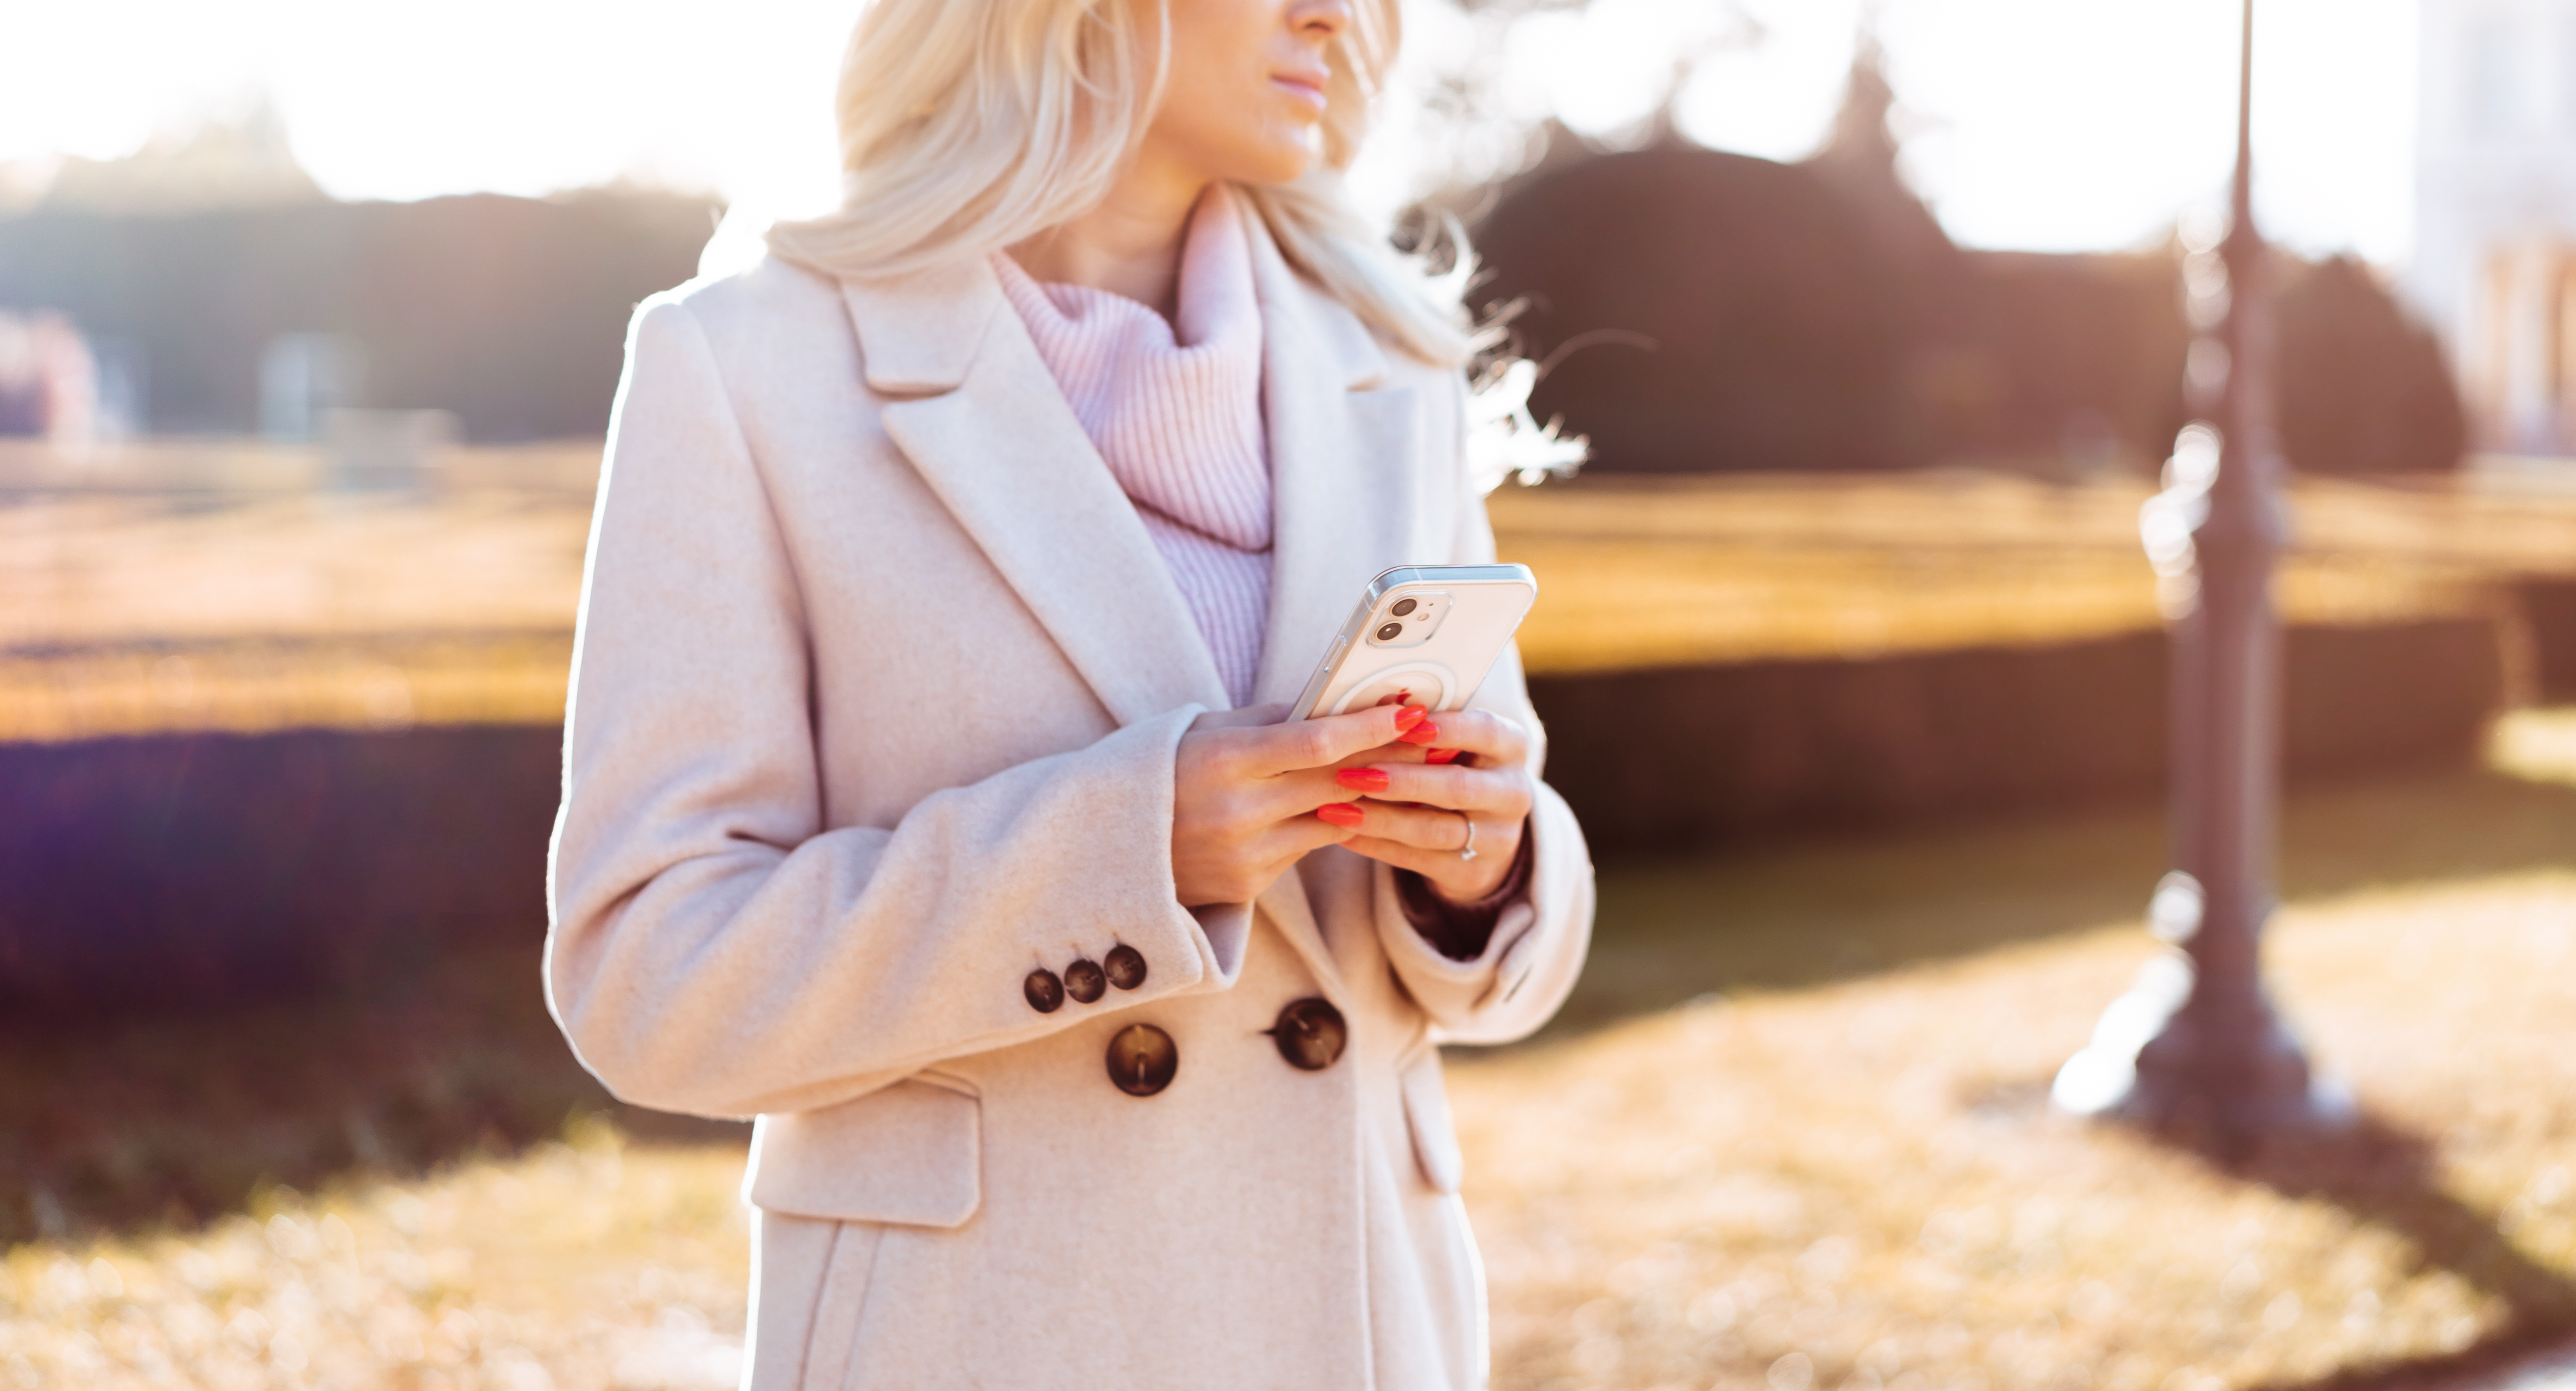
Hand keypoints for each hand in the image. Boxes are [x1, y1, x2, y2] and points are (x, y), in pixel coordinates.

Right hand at [1170, 700, 1433, 906]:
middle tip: (1437, 736)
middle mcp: (1238, 811)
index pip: (1316, 741)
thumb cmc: (1163, 772)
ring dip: (1375, 795)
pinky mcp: (1249, 885)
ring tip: (1411, 770)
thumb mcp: (1205, 732)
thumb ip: (1268, 720)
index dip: (1371, 725)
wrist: (1106, 851)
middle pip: (1338, 780)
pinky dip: (1332, 822)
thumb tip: (1334, 703)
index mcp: (1224, 760)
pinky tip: (1354, 803)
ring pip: (1334, 818)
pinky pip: (1309, 847)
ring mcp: (1245, 854)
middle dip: (1393, 757)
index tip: (1413, 707)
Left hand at [1317, 708, 1532, 901]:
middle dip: (1405, 780)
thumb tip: (1381, 702)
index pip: (1485, 731)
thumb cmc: (1456, 764)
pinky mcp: (1472, 872)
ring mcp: (1497, 838)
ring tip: (1337, 808)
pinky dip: (1378, 847)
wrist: (1485, 833)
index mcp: (1511, 747)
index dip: (1447, 728)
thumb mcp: (1455, 741)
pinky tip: (1344, 834)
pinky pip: (1418, 860)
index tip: (1406, 723)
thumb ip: (1424, 724)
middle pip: (1459, 787)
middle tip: (1356, 773)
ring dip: (1382, 819)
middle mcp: (1512, 793)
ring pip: (1435, 830)